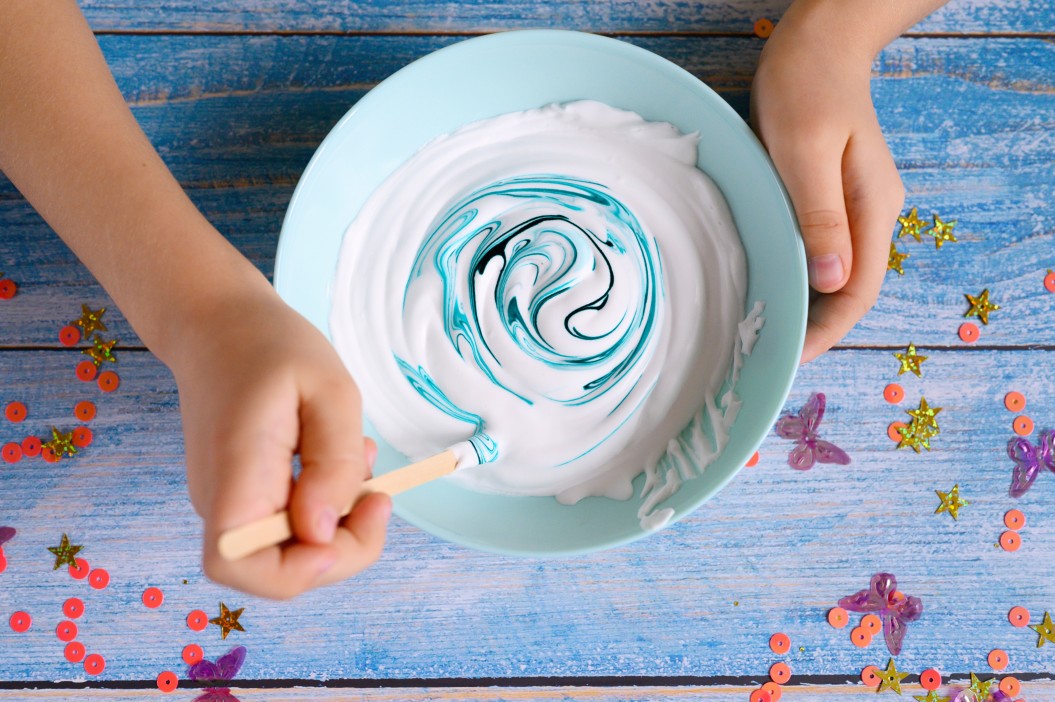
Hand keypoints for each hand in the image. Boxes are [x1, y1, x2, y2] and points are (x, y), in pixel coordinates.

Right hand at [170, 287, 390, 598]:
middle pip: (277, 571)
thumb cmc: (271, 347)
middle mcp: (222, 501)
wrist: (218, 325)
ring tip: (360, 458)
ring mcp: (231, 503)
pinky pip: (290, 523)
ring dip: (341, 523)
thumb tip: (322, 530)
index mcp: (236, 472)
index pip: (238, 564)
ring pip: (291, 551)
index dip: (296, 571)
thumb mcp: (329, 389)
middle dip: (344, 548)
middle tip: (380, 494)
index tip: (342, 528)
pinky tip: (341, 457)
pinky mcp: (245, 496)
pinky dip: (328, 505)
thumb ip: (333, 462)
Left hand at [751, 14, 904, 362]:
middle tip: (768, 352)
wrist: (820, 41)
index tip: (792, 357)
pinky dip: (798, 273)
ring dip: (806, 304)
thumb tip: (833, 281)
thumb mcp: (806, 151)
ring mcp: (854, 203)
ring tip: (764, 329)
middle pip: (849, 289)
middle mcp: (870, 212)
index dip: (828, 331)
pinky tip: (770, 282)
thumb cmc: (809, 86)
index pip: (859, 291)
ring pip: (834, 272)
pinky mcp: (832, 194)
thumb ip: (819, 215)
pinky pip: (820, 248)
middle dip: (815, 326)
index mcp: (872, 207)